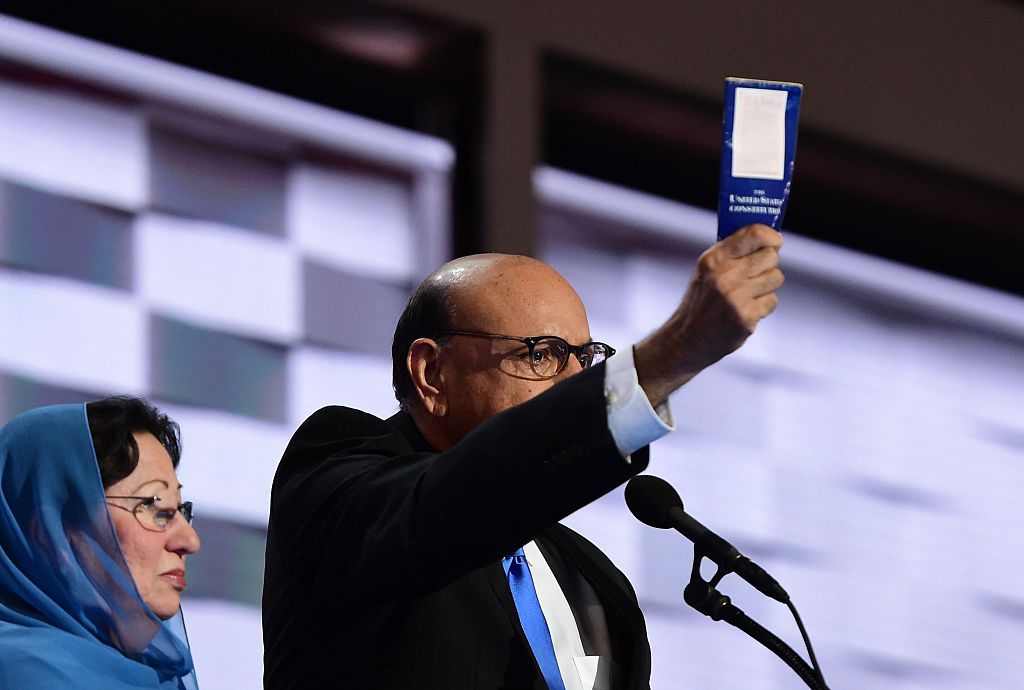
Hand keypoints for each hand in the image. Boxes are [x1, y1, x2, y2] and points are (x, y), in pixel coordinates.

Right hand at [634, 224, 783, 405]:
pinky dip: (763, 306)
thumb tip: (767, 238)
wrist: (686, 339)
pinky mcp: (745, 318)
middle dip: (769, 263)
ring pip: (776, 278)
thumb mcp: (706, 271)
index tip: (775, 242)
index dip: (771, 235)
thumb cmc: (701, 301)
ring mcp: (735, 298)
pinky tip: (746, 310)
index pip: (754, 234)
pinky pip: (771, 301)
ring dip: (767, 285)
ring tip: (750, 293)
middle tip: (758, 271)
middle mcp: (723, 276)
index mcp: (712, 259)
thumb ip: (731, 253)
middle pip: (770, 256)